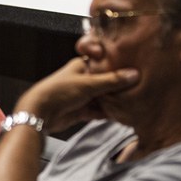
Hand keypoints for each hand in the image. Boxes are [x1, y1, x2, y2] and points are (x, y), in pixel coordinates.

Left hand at [17, 57, 138, 132]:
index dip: (119, 67)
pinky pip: (99, 111)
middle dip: (119, 88)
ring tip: (136, 103)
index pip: (105, 64)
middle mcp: (83, 79)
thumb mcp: (88, 84)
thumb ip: (112, 80)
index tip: (137, 69)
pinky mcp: (81, 110)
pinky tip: (123, 115)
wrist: (40, 113)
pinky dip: (108, 113)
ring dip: (115, 102)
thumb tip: (134, 74)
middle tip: (141, 89)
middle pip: (106, 83)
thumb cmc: (60, 91)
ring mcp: (82, 95)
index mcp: (82, 66)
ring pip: (104, 98)